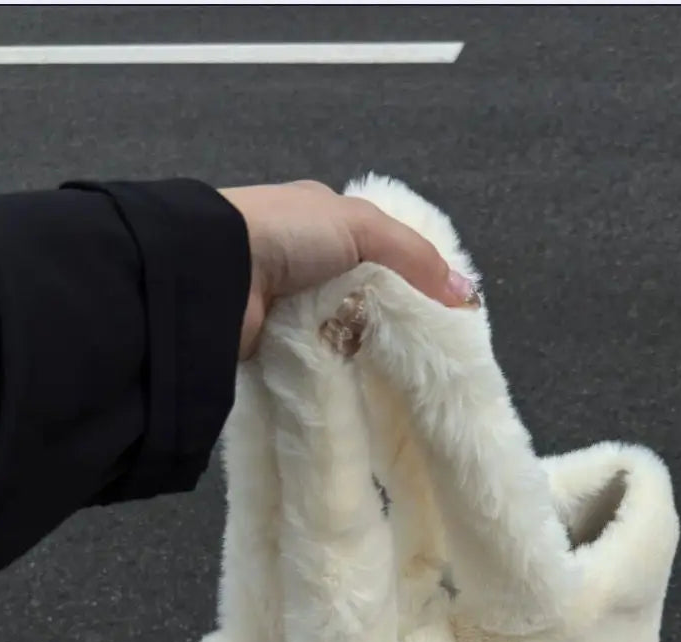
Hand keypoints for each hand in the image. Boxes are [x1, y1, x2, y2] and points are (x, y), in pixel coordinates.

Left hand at [219, 180, 478, 358]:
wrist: (214, 271)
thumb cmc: (289, 233)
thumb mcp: (363, 228)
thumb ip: (415, 258)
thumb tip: (466, 295)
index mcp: (317, 217)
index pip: (374, 246)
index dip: (405, 275)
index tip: (432, 313)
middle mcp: (297, 255)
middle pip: (355, 292)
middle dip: (381, 318)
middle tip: (416, 355)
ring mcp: (278, 299)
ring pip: (332, 328)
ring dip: (355, 348)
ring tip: (392, 378)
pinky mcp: (263, 338)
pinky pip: (307, 357)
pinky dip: (327, 368)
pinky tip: (352, 385)